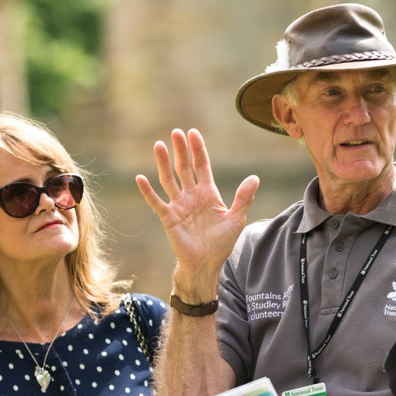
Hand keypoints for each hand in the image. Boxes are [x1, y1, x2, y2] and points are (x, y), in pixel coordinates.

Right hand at [135, 128, 259, 298]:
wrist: (206, 263)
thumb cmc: (222, 243)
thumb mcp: (236, 219)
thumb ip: (244, 198)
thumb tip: (255, 178)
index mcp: (208, 193)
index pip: (201, 166)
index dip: (198, 150)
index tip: (193, 133)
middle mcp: (192, 196)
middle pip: (184, 168)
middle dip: (180, 150)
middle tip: (175, 132)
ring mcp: (179, 205)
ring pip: (169, 180)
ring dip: (163, 163)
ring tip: (158, 145)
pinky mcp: (168, 218)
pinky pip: (156, 202)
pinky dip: (148, 191)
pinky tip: (140, 178)